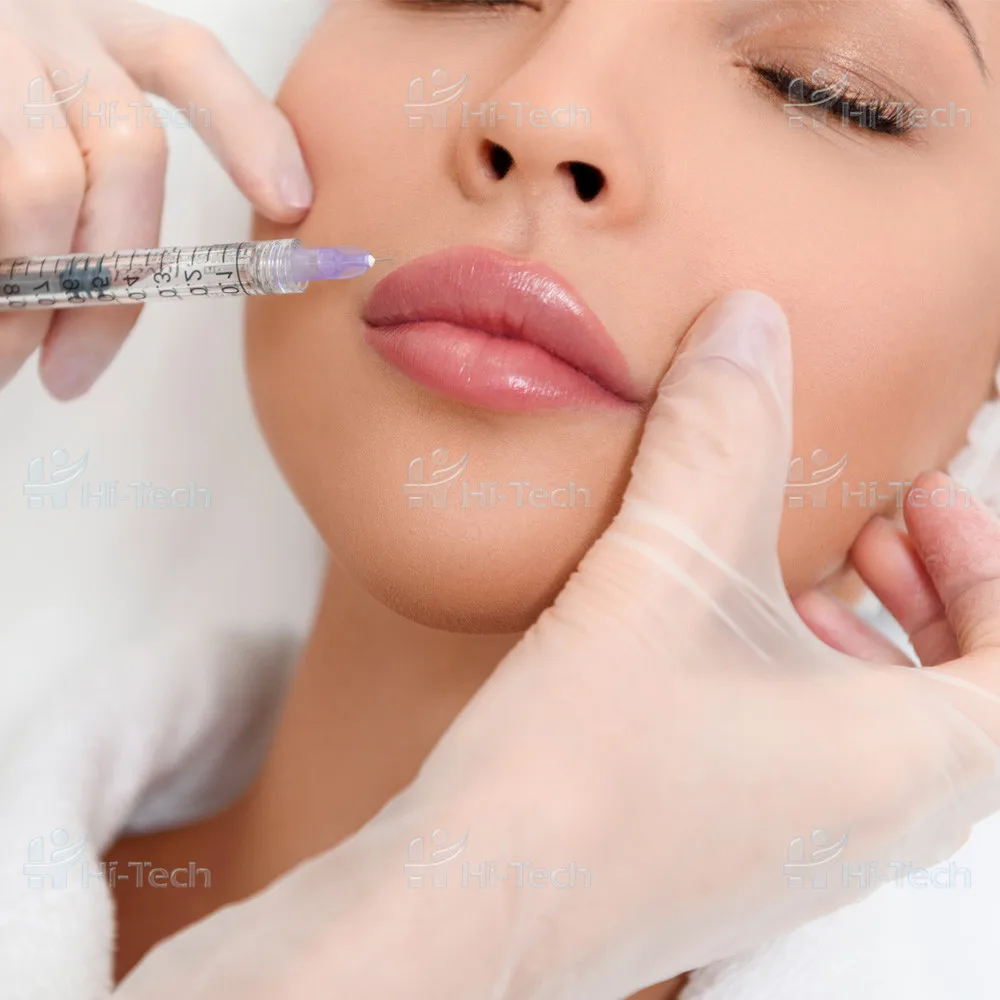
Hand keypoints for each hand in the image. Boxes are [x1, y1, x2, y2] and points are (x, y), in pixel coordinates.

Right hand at [0, 0, 312, 399]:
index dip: (248, 129)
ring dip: (27, 292)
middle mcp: (36, 16)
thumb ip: (79, 190)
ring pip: (41, 180)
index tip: (293, 205)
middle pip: (130, 149)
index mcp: (84, 27)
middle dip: (108, 280)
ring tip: (3, 360)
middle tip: (69, 372)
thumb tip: (93, 316)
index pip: (186, 59)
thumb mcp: (28, 128)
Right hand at [116, 292, 999, 999]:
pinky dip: (788, 691)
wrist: (468, 908)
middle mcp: (869, 827)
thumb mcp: (665, 572)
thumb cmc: (579, 775)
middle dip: (925, 599)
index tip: (920, 499)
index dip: (985, 563)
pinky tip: (700, 649)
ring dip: (853, 645)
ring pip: (883, 735)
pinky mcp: (727, 859)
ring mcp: (799, 855)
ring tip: (786, 586)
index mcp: (906, 766)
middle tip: (864, 536)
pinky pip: (809, 765)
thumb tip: (751, 323)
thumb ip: (718, 432)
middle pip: (963, 701)